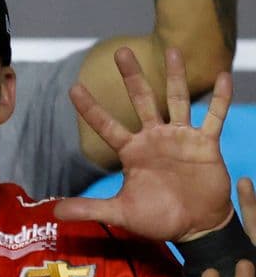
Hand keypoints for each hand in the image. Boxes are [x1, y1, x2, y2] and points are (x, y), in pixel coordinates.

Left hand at [56, 46, 232, 241]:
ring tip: (173, 49)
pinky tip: (222, 76)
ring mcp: (181, 138)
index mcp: (132, 152)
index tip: (73, 87)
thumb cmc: (158, 219)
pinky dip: (220, 98)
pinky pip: (214, 116)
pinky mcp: (206, 144)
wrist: (196, 227)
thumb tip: (54, 212)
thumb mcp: (121, 213)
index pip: (106, 125)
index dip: (91, 108)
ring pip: (177, 99)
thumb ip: (90, 208)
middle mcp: (154, 138)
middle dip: (132, 77)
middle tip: (120, 50)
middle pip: (141, 100)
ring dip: (176, 76)